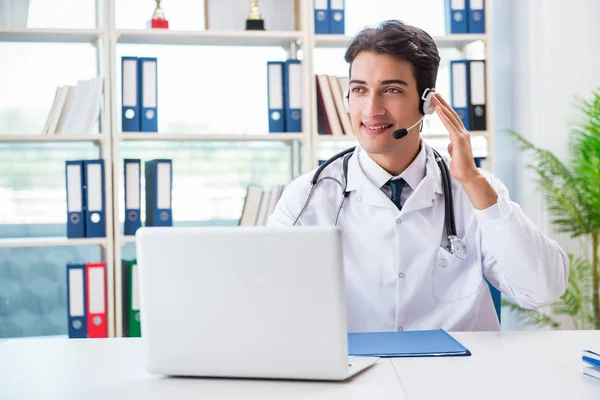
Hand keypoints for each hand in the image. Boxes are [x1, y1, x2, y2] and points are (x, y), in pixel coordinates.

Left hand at [432, 93, 497, 209]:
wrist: (467, 175)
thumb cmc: (461, 166)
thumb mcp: (454, 152)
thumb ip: (453, 145)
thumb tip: (450, 142)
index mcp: (460, 135)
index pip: (451, 119)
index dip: (444, 109)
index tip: (437, 101)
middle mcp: (462, 132)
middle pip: (451, 113)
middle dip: (442, 102)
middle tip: (434, 92)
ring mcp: (462, 135)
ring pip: (450, 116)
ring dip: (442, 105)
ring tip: (434, 96)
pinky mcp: (459, 140)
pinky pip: (450, 125)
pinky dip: (444, 116)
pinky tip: (438, 109)